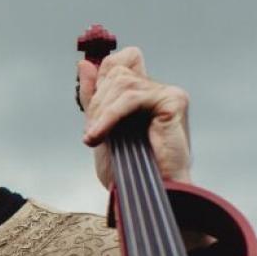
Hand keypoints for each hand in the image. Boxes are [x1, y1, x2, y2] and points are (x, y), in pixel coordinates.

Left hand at [77, 46, 192, 188]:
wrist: (147, 194)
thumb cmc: (129, 170)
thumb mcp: (101, 129)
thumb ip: (94, 97)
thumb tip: (83, 64)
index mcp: (141, 94)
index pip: (118, 61)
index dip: (100, 77)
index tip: (91, 111)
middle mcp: (156, 89)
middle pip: (116, 71)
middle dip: (98, 102)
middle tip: (94, 133)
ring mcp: (167, 93)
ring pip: (122, 82)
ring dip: (102, 111)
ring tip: (96, 137)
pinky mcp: (173, 100)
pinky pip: (132, 97)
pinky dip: (111, 115)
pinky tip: (100, 135)